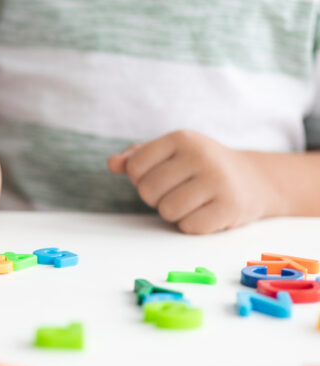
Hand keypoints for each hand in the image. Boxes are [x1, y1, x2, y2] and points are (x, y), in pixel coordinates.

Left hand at [107, 130, 272, 233]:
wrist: (253, 180)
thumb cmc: (199, 167)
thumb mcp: (170, 154)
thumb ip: (136, 158)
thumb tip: (112, 163)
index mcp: (181, 138)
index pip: (135, 167)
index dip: (140, 179)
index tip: (160, 177)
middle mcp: (201, 155)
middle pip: (148, 191)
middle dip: (157, 198)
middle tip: (178, 192)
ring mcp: (219, 180)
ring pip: (167, 211)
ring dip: (174, 214)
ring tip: (192, 202)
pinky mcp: (231, 206)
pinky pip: (189, 227)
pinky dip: (192, 225)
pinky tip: (206, 212)